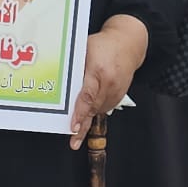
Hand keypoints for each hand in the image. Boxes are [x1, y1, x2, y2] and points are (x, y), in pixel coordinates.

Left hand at [70, 14, 148, 147]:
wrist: (129, 45)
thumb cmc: (104, 45)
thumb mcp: (85, 49)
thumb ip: (74, 66)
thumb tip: (58, 80)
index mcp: (99, 71)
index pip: (87, 96)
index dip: (79, 113)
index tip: (73, 126)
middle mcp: (109, 83)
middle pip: (93, 108)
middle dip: (82, 126)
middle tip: (74, 141)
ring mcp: (116, 91)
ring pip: (98, 111)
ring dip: (86, 121)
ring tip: (77, 134)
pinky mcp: (119, 95)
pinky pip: (104, 108)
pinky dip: (94, 112)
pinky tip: (86, 114)